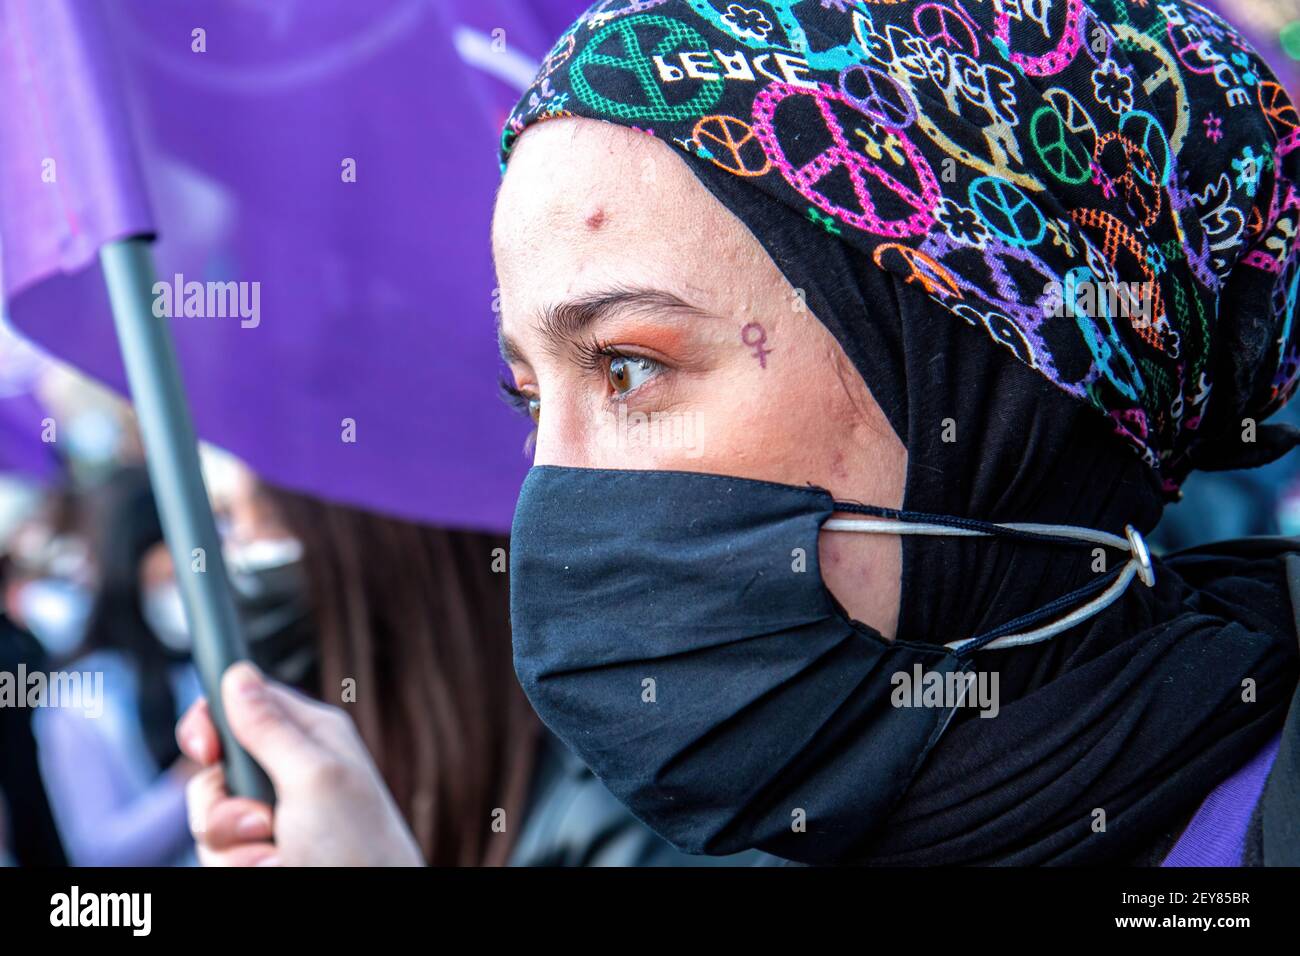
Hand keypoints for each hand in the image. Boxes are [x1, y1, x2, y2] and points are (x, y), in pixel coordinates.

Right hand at [177, 662, 423, 866]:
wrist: (368, 911)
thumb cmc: (358, 847)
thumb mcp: (314, 776)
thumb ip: (270, 727)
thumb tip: (238, 672)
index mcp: (310, 737)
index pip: (243, 704)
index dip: (212, 723)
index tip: (205, 748)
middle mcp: (289, 774)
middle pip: (214, 771)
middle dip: (221, 804)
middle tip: (259, 821)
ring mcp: (274, 819)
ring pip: (211, 821)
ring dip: (234, 846)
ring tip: (277, 857)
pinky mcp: (260, 856)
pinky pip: (220, 857)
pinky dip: (241, 868)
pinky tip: (275, 870)